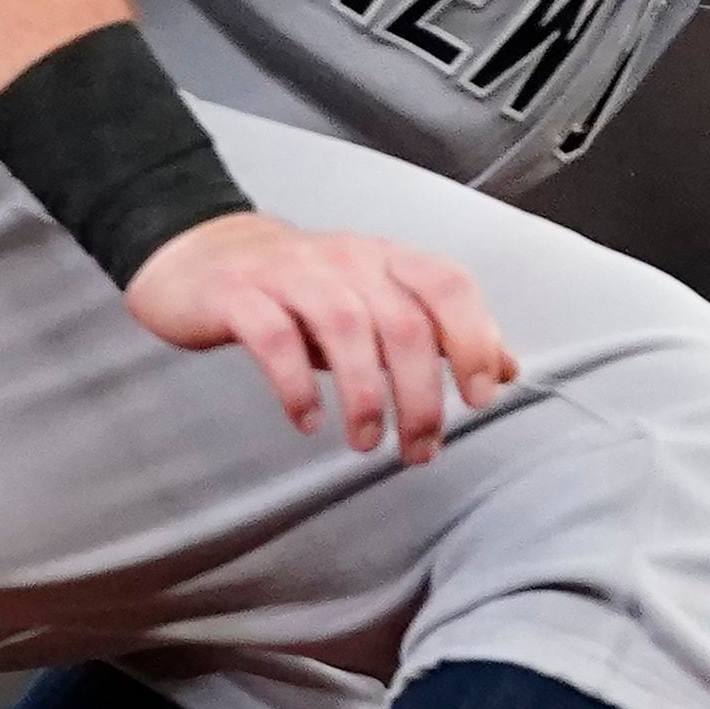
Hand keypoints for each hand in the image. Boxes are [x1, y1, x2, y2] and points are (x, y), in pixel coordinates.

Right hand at [122, 210, 515, 462]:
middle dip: (420, 395)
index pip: (448, 284)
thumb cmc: (300, 293)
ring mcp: (290, 274)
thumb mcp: (376, 305)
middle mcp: (345, 259)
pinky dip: (296, 386)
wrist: (201, 259)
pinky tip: (307, 421)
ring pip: (345, 327)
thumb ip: (441, 333)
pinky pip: (274, 338)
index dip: (472, 340)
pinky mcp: (240, 296)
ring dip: (365, 395)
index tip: (477, 398)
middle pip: (403, 322)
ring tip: (365, 441)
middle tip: (418, 449)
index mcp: (386, 259)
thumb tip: (508, 368)